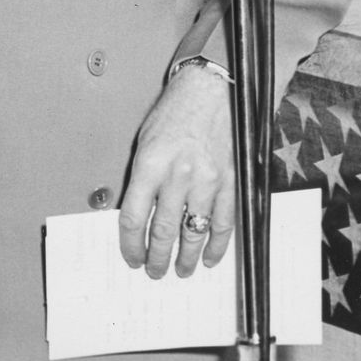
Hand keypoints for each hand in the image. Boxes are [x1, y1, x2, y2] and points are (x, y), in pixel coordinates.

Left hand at [116, 66, 236, 278]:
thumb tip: (137, 214)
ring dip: (185, 257)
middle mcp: (178, 175)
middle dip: (156, 257)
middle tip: (153, 270)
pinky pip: (223, 223)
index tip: (131, 256)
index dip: (130, 244)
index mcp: (150, 163)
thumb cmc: (177, 111)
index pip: (133, 217)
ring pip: (193, 232)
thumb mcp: (146, 141)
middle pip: (163, 230)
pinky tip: (209, 257)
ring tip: (179, 270)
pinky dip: (216, 245)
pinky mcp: (230, 183)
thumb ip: (142, 178)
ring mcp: (207, 181)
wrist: (215, 90)